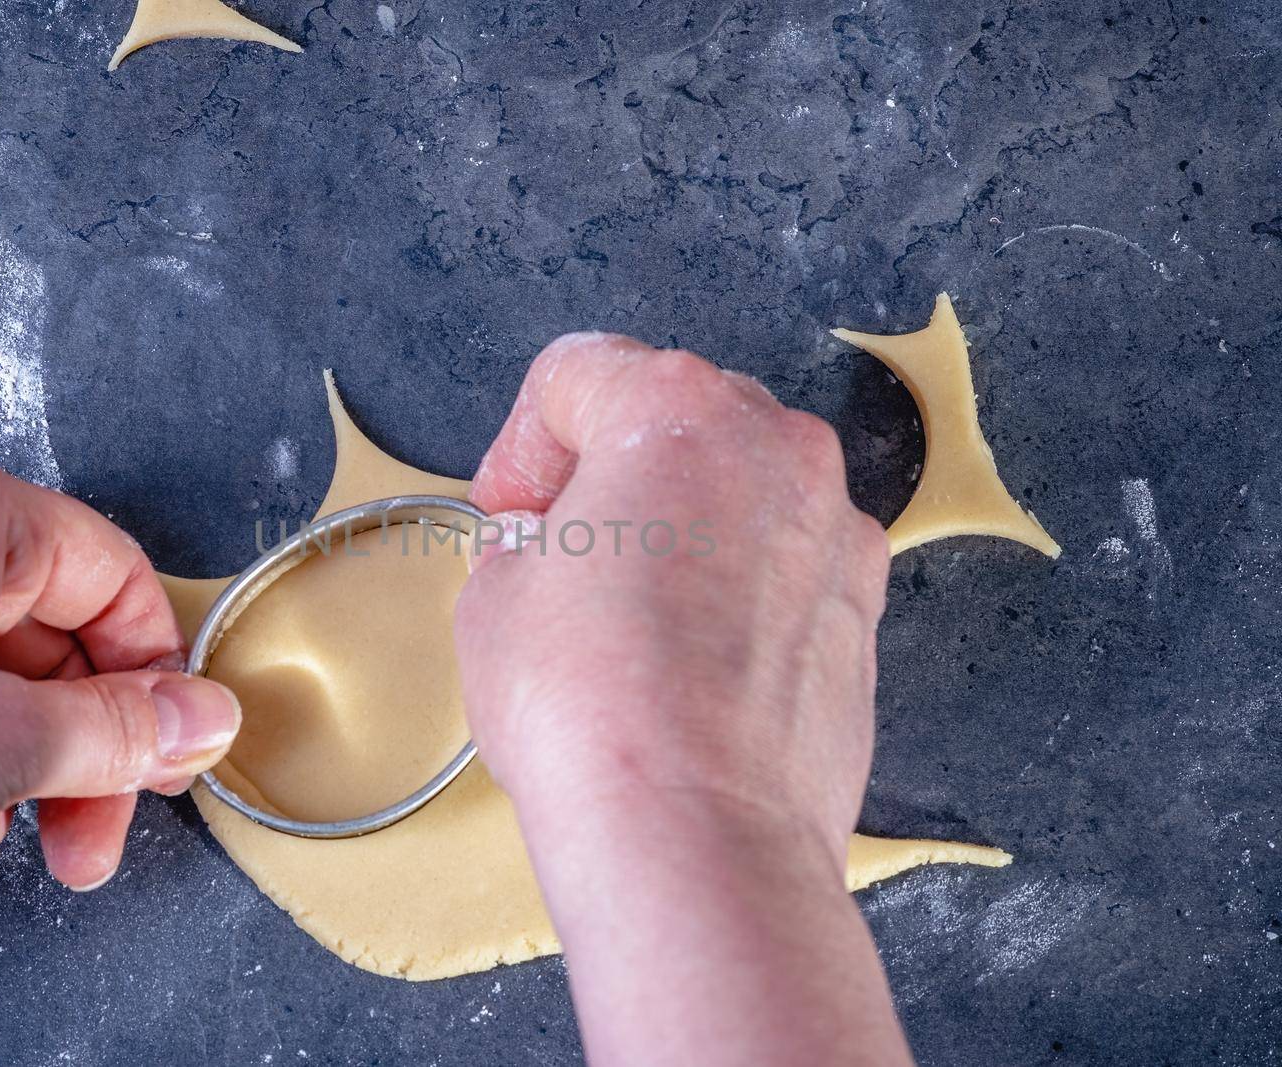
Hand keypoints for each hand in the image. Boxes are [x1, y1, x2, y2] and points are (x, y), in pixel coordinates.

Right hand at [455, 334, 908, 1064]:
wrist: (697, 833)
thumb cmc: (588, 705)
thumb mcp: (494, 594)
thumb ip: (526, 538)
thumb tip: (551, 548)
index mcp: (677, 410)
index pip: (577, 374)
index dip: (520, 442)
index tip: (508, 509)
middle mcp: (777, 448)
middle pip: (672, 417)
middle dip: (606, 470)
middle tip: (557, 548)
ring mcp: (836, 529)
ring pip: (738, 489)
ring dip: (677, 523)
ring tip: (627, 610)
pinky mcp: (865, 609)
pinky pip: (785, 563)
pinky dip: (736, 584)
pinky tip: (691, 657)